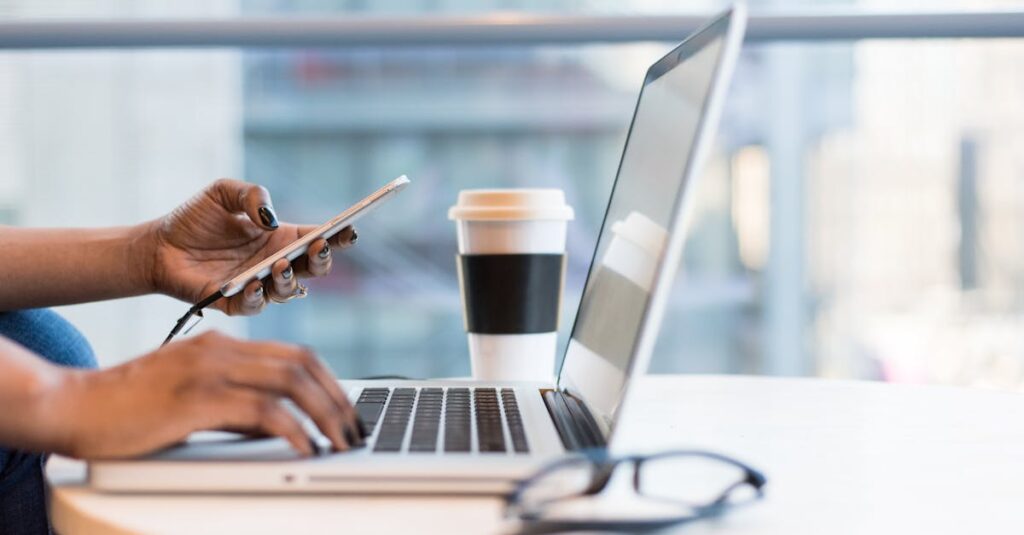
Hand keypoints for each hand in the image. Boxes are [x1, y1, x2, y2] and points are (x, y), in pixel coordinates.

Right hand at [50, 331, 363, 458]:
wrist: (72, 405)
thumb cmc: (128, 408)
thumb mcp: (191, 397)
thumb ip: (235, 404)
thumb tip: (278, 426)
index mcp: (221, 344)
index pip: (295, 354)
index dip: (330, 381)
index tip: (346, 410)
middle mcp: (220, 349)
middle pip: (302, 363)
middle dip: (338, 398)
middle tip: (354, 430)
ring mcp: (209, 370)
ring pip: (291, 382)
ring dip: (325, 414)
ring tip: (340, 442)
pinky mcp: (197, 398)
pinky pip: (262, 411)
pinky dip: (293, 430)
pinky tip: (305, 448)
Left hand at [146, 179, 357, 314]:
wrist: (158, 245)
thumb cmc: (194, 219)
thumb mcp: (223, 192)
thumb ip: (251, 195)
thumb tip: (270, 218)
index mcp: (280, 238)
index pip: (318, 239)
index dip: (338, 236)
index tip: (349, 229)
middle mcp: (275, 264)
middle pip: (313, 269)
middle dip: (322, 260)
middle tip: (318, 247)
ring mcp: (257, 285)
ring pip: (289, 291)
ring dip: (290, 279)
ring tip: (280, 265)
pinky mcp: (234, 303)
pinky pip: (254, 306)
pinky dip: (257, 296)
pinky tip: (253, 283)